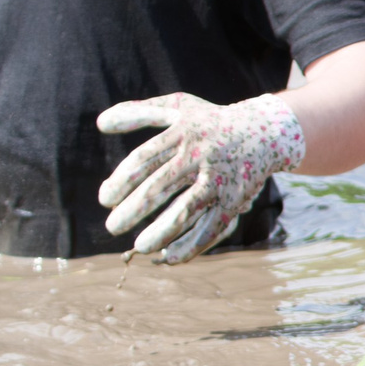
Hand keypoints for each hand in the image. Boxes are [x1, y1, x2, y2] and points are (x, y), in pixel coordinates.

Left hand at [97, 91, 304, 262]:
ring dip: (161, 231)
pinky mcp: (236, 198)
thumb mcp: (177, 106)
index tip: (105, 199)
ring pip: (187, 209)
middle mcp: (200, 155)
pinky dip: (192, 244)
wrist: (264, 130)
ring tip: (140, 247)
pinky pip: (213, 226)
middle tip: (112, 227)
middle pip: (160, 186)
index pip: (143, 159)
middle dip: (134, 209)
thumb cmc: (209, 121)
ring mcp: (219, 178)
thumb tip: (99, 123)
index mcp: (181, 132)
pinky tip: (169, 258)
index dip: (121, 181)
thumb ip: (138, 113)